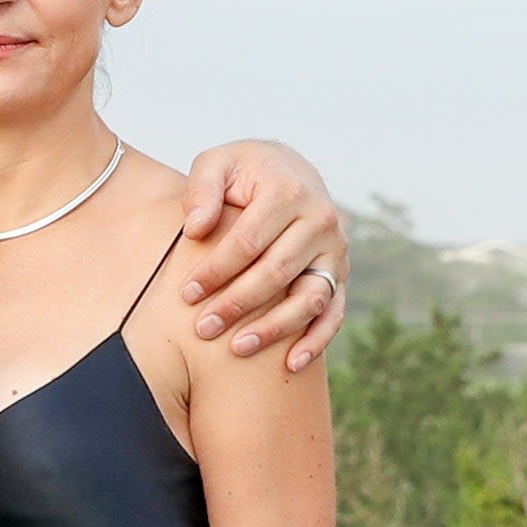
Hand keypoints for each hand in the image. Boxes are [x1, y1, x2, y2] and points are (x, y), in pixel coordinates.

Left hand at [177, 139, 346, 371]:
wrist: (290, 168)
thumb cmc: (244, 170)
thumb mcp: (217, 162)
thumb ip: (203, 189)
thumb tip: (196, 229)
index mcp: (288, 191)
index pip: (248, 241)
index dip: (216, 270)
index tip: (186, 293)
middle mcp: (321, 221)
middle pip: (276, 272)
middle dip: (236, 304)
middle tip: (202, 328)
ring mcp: (336, 251)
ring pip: (309, 298)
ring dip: (274, 328)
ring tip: (236, 348)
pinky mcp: (341, 273)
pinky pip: (334, 313)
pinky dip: (316, 340)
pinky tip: (291, 364)